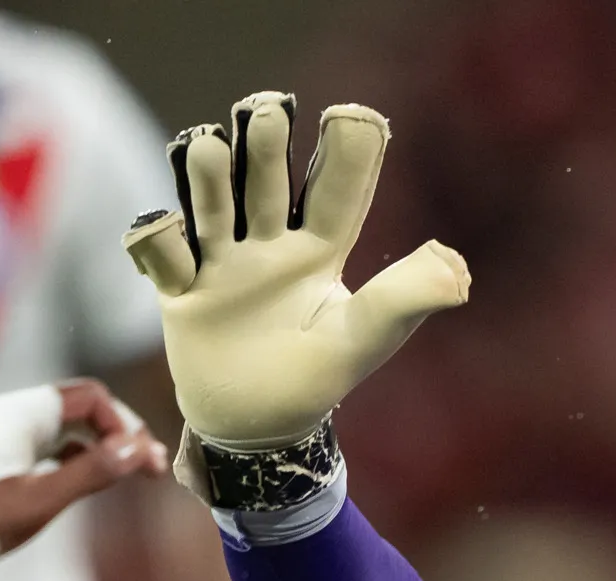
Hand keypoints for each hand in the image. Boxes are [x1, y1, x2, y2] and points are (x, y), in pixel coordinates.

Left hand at [0, 378, 171, 551]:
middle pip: (81, 409)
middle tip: (150, 470)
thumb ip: (92, 473)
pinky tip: (87, 483)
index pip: (90, 398)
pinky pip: (48, 445)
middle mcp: (13, 414)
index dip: (123, 424)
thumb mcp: (42, 499)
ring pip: (66, 428)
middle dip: (118, 435)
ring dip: (99, 448)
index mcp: (23, 414)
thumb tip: (140, 450)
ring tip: (127, 478)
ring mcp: (5, 433)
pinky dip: (74, 459)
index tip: (143, 461)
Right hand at [124, 92, 468, 449]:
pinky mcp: (180, 292)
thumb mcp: (364, 340)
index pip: (335, 188)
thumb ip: (405, 300)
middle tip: (268, 114)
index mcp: (319, 248)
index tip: (351, 115)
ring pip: (212, 205)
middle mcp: (269, 243)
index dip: (346, 150)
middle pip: (264, 180)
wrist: (255, 431)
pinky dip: (157, 241)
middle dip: (264, 145)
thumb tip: (458, 273)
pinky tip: (164, 229)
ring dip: (207, 175)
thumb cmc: (314, 381)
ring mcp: (221, 263)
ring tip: (206, 147)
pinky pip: (163, 258)